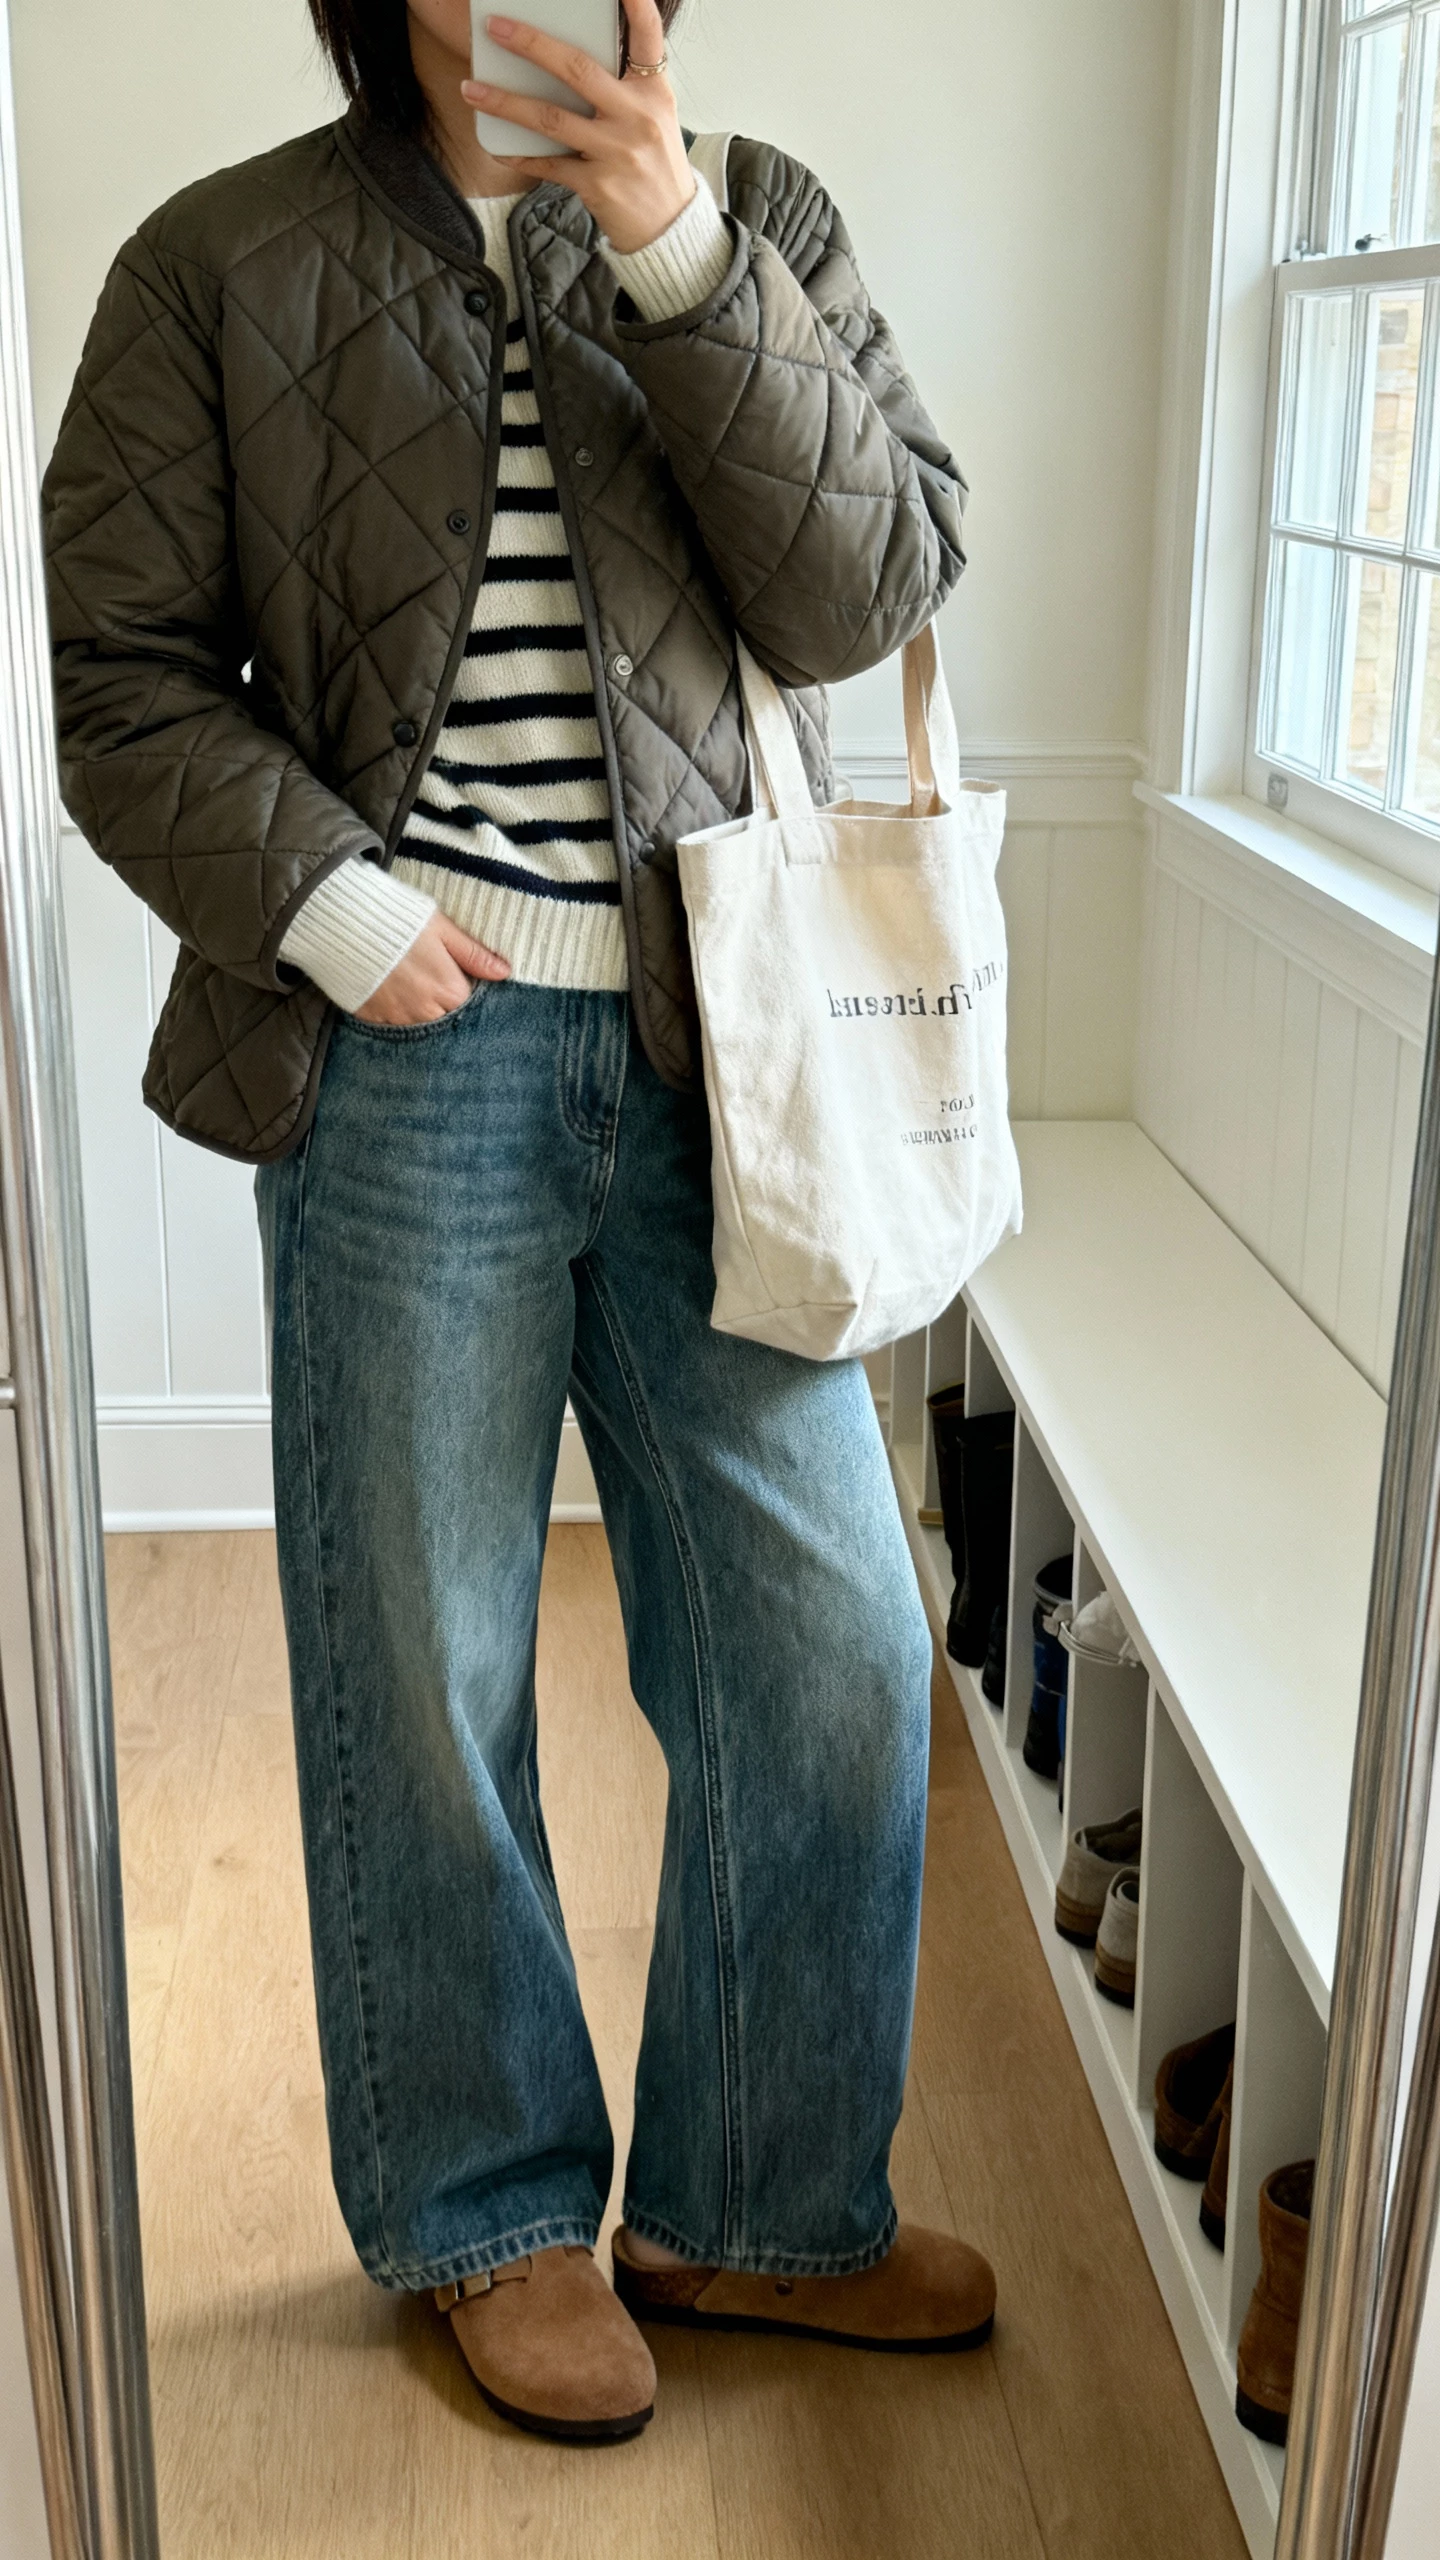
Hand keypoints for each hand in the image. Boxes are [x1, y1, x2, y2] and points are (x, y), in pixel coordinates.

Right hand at [354, 913, 508, 1024]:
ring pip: (418, 1022)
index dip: (459, 982)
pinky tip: (386, 987)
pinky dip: (391, 1009)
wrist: (342, 922)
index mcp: (449, 990)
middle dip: (440, 999)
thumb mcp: (441, 928)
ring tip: (404, 978)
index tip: (449, 967)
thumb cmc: (397, 918)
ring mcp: (396, 1017)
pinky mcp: (370, 1017)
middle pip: (444, 1015)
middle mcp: (425, 1011)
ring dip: (417, 1007)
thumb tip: (504, 972)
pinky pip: (389, 1022)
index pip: (467, 999)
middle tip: (424, 971)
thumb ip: (473, 954)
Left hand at [463, 0, 694, 253]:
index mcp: (653, 93)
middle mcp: (635, 118)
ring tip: (473, 89)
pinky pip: (548, 164)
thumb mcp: (654, 117)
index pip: (647, 39)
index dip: (637, 7)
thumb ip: (622, 88)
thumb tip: (568, 63)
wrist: (670, 226)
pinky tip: (498, 147)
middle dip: (532, 44)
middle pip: (578, 70)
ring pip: (551, 118)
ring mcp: (615, 152)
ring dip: (505, 102)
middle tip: (496, 27)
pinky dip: (520, 155)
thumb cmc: (656, 166)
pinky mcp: (597, 185)